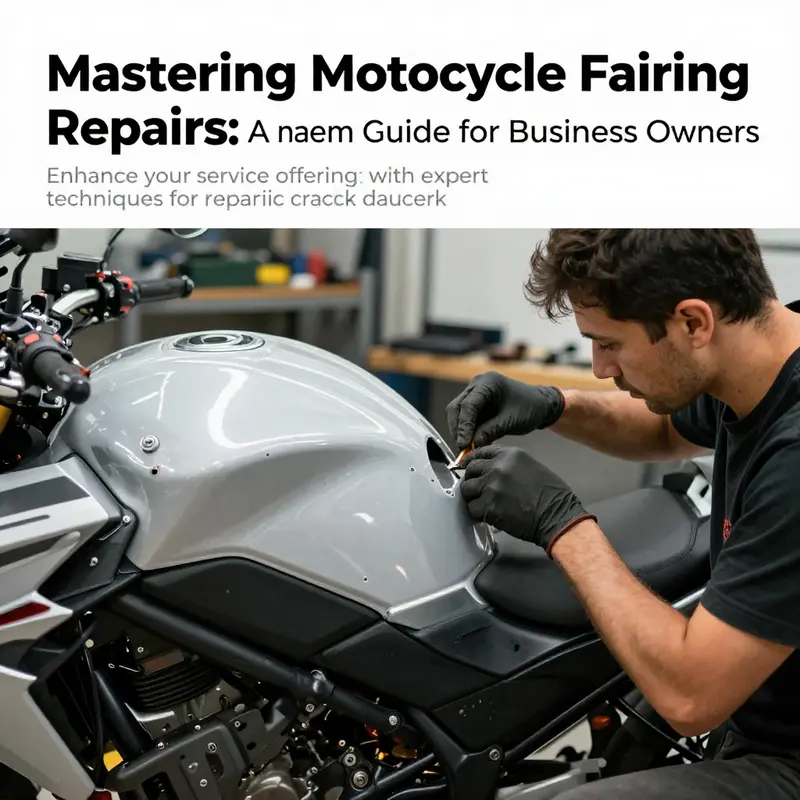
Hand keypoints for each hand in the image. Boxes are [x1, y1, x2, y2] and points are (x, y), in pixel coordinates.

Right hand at [446, 372, 564, 450]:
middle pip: (457, 407)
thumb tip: (471, 445)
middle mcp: (478, 384)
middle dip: (458, 429)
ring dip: (460, 431)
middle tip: (462, 448)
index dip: (464, 426)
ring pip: (457, 413)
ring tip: (466, 448)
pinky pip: (465, 417)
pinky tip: (471, 443)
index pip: (468, 405)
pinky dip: (466, 430)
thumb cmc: (530, 408)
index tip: (463, 443)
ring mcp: (475, 392)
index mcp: (488, 382)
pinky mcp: (476, 403)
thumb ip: (490, 431)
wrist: (541, 405)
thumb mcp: (511, 421)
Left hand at [460, 445, 595, 554]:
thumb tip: (492, 470)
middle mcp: (496, 466)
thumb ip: (508, 465)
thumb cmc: (552, 493)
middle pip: (470, 469)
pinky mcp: (487, 506)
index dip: (471, 460)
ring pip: (467, 488)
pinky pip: (471, 508)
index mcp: (509, 454)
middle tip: (478, 490)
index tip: (467, 466)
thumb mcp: (530, 466)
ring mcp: (490, 486)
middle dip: (472, 479)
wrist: (556, 515)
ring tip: (484, 503)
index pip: (480, 452)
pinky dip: (477, 513)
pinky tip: (488, 514)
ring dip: (473, 497)